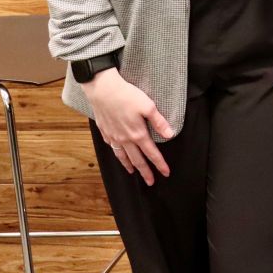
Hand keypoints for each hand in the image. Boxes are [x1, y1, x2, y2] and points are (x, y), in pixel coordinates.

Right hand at [82, 68, 174, 184]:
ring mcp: (113, 136)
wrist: (102, 90)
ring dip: (129, 165)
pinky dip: (117, 154)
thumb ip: (159, 122)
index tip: (166, 173)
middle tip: (151, 182)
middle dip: (145, 172)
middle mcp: (125, 139)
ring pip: (122, 156)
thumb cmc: (127, 95)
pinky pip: (112, 147)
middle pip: (137, 160)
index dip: (160, 164)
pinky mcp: (105, 131)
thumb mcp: (148, 106)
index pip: (152, 153)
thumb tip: (170, 135)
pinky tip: (119, 154)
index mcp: (138, 134)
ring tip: (133, 172)